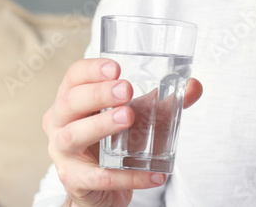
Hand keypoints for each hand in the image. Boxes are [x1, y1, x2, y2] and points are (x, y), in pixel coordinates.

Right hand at [42, 58, 202, 206]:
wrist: (102, 189)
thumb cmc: (113, 141)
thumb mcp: (138, 117)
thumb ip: (163, 102)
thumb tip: (194, 86)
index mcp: (72, 99)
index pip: (73, 77)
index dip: (91, 69)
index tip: (116, 67)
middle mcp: (60, 123)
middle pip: (69, 103)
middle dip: (97, 94)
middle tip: (126, 90)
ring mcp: (63, 154)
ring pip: (74, 136)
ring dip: (101, 125)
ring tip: (128, 118)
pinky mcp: (74, 181)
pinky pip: (99, 177)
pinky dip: (128, 176)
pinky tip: (154, 173)